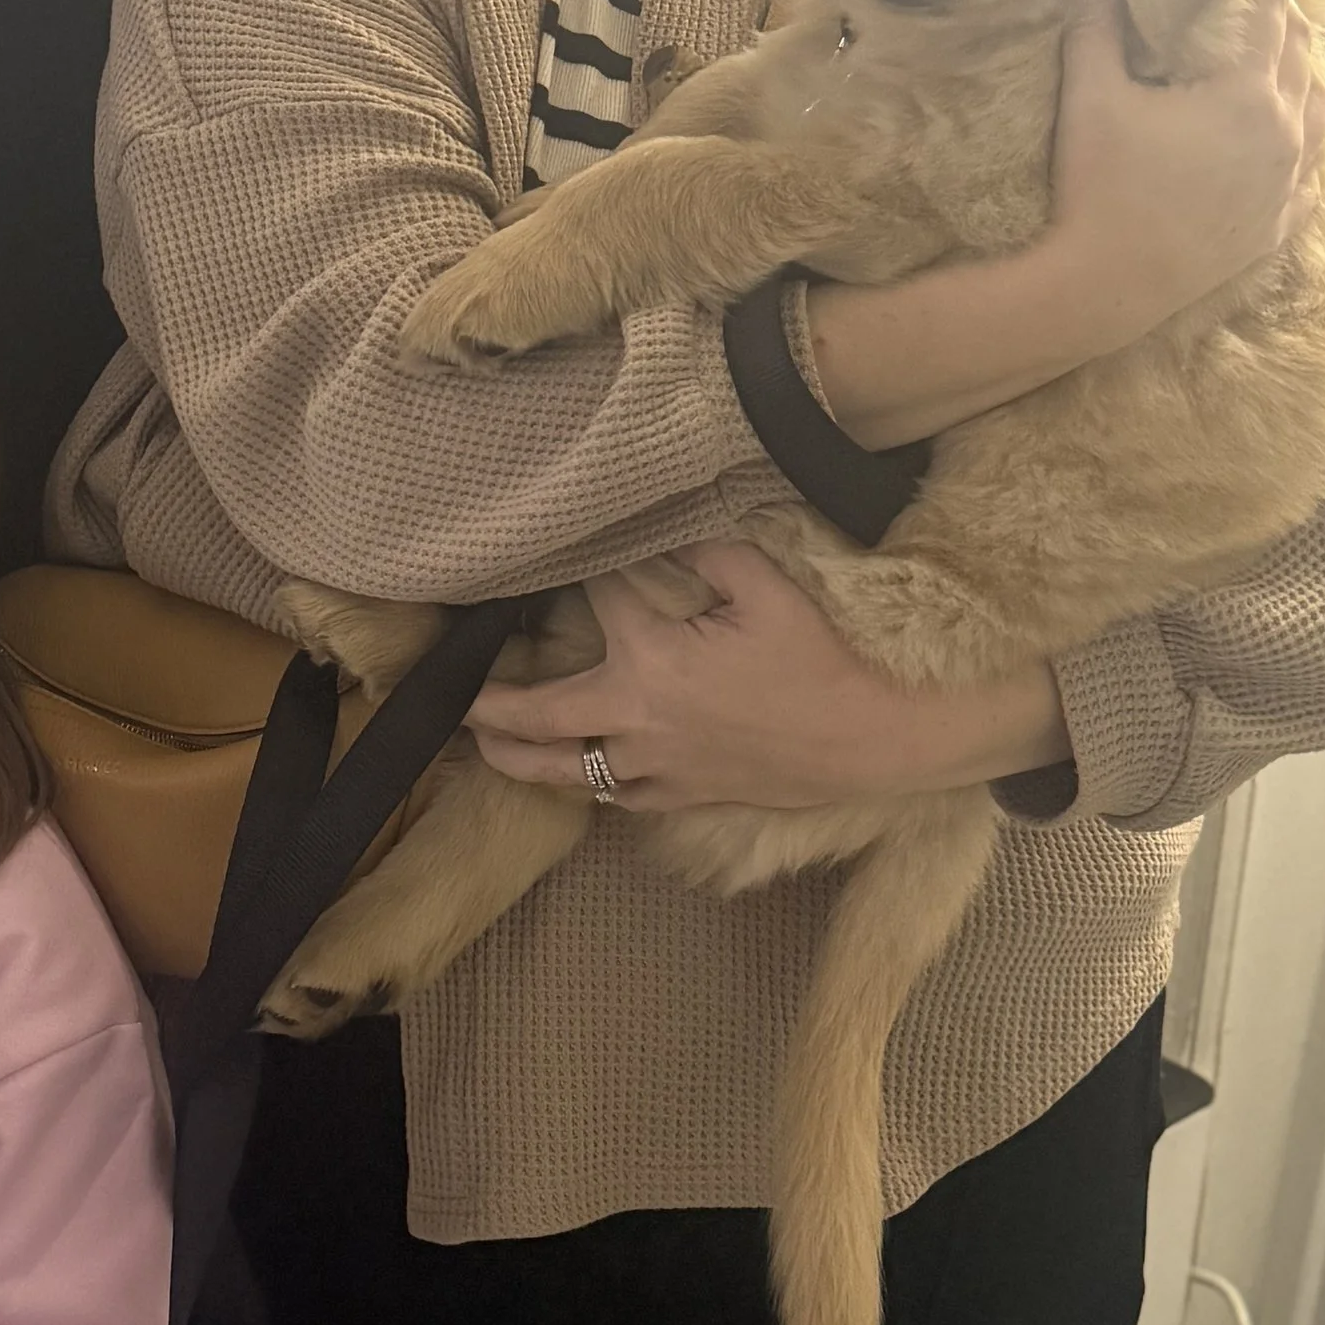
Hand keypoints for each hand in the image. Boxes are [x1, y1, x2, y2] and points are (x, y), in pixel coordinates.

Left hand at [467, 542, 1066, 807]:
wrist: (875, 740)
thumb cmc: (825, 661)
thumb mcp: (766, 587)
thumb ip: (706, 550)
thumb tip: (664, 527)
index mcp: (652, 660)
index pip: (596, 601)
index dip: (583, 573)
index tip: (558, 553)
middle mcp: (638, 720)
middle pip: (538, 716)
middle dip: (487, 705)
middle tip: (448, 694)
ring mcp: (658, 768)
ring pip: (567, 772)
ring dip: (520, 757)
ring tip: (484, 745)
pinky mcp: (684, 798)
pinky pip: (617, 798)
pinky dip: (585, 784)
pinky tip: (575, 775)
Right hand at [1045, 0, 1324, 345]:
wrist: (1107, 284)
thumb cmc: (1100, 184)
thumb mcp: (1090, 97)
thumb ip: (1095, 25)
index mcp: (1247, 95)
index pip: (1272, 24)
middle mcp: (1284, 135)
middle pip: (1303, 65)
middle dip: (1290, 32)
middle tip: (1275, 11)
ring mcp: (1286, 185)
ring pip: (1322, 120)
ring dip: (1307, 87)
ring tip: (1291, 72)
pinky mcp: (1276, 227)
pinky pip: (1311, 179)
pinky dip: (1307, 152)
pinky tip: (1292, 149)